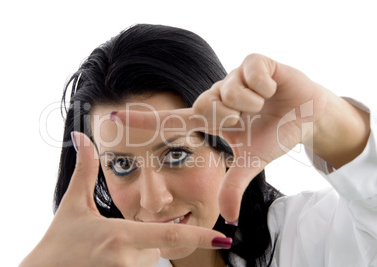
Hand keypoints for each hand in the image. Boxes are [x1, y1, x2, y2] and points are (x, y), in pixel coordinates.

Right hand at [20, 132, 228, 266]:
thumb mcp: (73, 204)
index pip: (171, 235)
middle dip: (146, 237)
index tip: (224, 240)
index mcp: (121, 236)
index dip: (200, 237)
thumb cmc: (58, 241)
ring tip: (107, 250)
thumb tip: (82, 136)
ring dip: (137, 251)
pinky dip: (131, 261)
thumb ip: (85, 169)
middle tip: (115, 238)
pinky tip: (107, 260)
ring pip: (148, 260)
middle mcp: (128, 260)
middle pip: (158, 246)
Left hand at [114, 54, 369, 221]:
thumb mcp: (250, 162)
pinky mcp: (255, 61)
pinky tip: (272, 88)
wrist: (307, 115)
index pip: (171, 120)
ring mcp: (233, 77)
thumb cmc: (275, 134)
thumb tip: (227, 219)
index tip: (112, 118)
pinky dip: (265, 85)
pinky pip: (250, 71)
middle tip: (249, 119)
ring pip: (229, 90)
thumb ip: (233, 185)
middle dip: (231, 118)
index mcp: (210, 118)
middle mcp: (216, 95)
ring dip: (251, 104)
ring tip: (263, 104)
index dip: (143, 121)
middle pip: (205, 105)